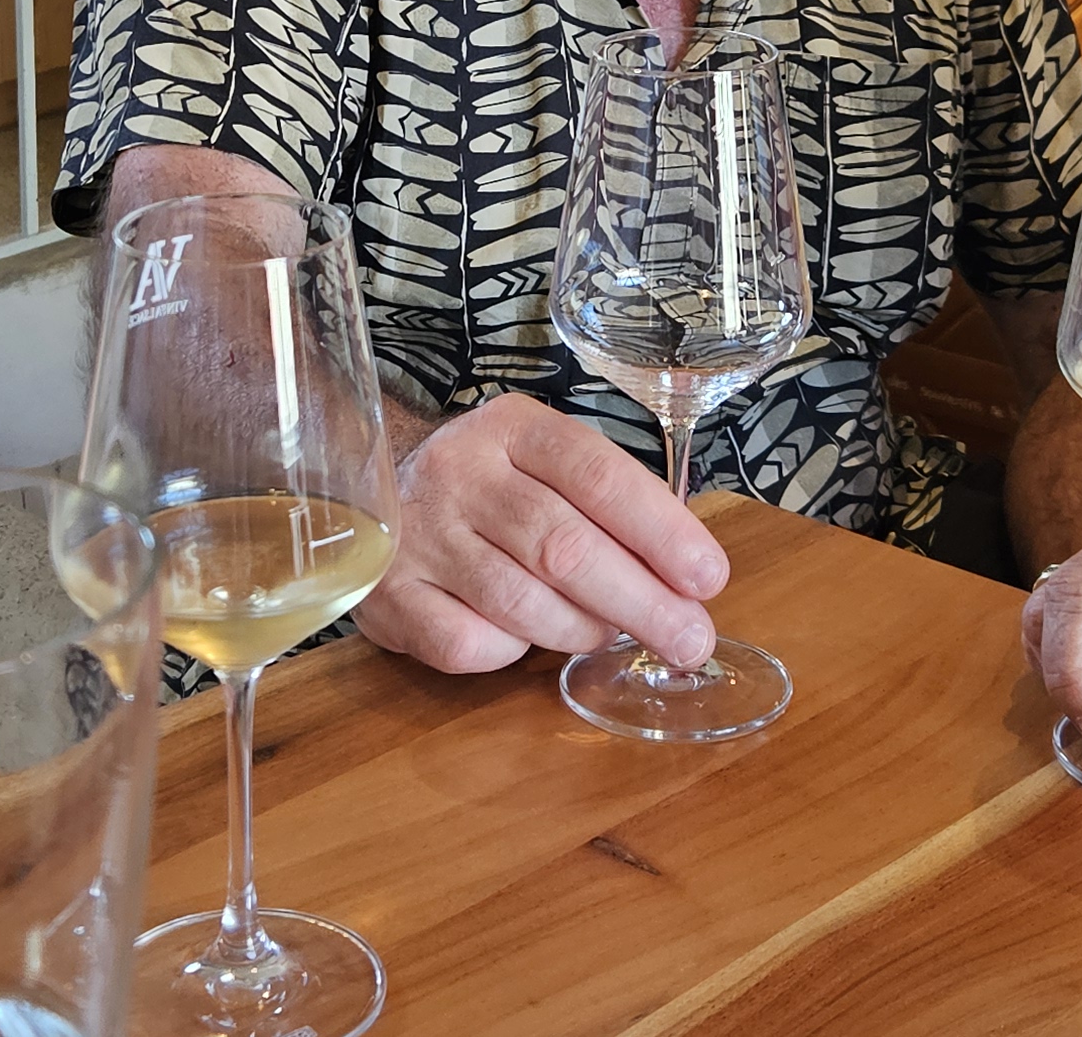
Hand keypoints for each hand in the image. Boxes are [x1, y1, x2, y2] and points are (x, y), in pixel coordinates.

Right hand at [351, 392, 729, 673]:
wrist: (373, 495)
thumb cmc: (491, 489)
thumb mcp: (547, 466)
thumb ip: (611, 506)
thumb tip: (688, 580)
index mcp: (513, 429)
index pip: (599, 476)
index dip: (661, 532)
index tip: (707, 578)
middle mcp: (460, 472)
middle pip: (564, 546)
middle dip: (641, 601)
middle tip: (689, 640)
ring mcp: (419, 535)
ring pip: (520, 602)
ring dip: (582, 630)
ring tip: (608, 634)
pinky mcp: (389, 595)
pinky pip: (468, 643)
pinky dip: (510, 652)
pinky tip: (522, 637)